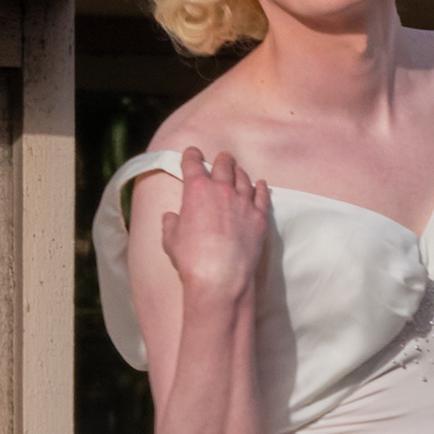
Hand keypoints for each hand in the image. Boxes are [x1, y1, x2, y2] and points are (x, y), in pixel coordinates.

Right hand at [154, 146, 272, 311]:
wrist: (220, 279)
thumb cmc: (191, 260)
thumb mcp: (170, 239)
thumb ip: (171, 223)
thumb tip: (171, 217)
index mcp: (197, 189)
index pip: (193, 162)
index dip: (191, 155)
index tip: (192, 154)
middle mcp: (221, 189)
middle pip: (223, 164)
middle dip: (221, 160)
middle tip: (221, 160)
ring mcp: (243, 202)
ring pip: (243, 177)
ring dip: (239, 172)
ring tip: (237, 172)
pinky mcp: (259, 217)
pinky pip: (262, 195)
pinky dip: (261, 188)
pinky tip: (260, 184)